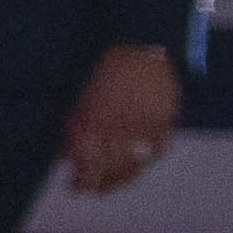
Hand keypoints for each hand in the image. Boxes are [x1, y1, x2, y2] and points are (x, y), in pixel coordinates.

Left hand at [58, 42, 182, 197]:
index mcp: (94, 121)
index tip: (75, 189)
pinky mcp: (166, 118)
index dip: (83, 182)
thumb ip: (72, 128)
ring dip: (124, 178)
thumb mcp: (77, 97)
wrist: (138, 42)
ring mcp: (145, 125)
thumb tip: (67, 157)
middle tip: (93, 189)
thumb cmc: (100, 67)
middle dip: (101, 184)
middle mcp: (120, 128)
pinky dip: (151, 158)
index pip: (88, 164)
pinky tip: (141, 162)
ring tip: (114, 182)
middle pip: (112, 170)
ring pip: (137, 164)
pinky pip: (160, 148)